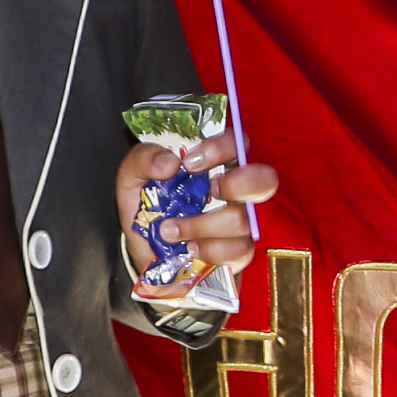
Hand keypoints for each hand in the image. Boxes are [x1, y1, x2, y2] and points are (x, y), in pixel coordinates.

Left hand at [111, 135, 279, 301]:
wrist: (145, 253)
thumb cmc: (148, 208)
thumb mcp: (132, 178)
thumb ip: (143, 159)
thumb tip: (169, 163)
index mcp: (216, 163)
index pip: (237, 143)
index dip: (221, 148)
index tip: (190, 162)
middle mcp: (236, 190)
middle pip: (264, 179)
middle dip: (237, 184)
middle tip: (210, 190)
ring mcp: (242, 221)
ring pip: (242, 219)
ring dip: (201, 225)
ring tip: (169, 230)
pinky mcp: (239, 251)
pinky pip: (238, 250)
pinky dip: (209, 250)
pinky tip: (189, 249)